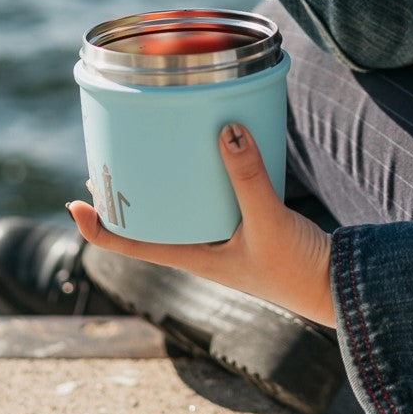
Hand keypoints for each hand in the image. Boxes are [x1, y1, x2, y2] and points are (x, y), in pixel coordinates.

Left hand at [67, 123, 336, 328]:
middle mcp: (205, 248)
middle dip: (126, 197)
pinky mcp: (252, 225)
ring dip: (163, 185)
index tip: (74, 204)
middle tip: (105, 163)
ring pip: (184, 209)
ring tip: (149, 151)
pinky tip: (215, 150)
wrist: (337, 284)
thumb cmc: (296, 267)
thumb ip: (248, 176)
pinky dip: (207, 175)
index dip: (100, 227)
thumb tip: (225, 129)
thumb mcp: (268, 220)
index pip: (134, 245)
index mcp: (196, 257)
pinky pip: (216, 197)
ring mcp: (228, 238)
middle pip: (152, 223)